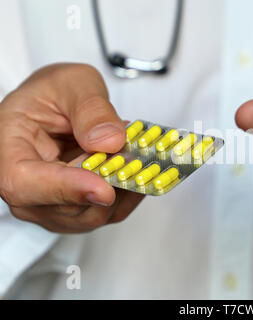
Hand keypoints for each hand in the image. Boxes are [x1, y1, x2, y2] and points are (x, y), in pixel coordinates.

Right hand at [0, 63, 143, 232]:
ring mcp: (51, 203)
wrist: (59, 105)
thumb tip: (109, 141)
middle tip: (136, 153)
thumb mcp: (73, 83)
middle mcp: (24, 186)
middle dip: (108, 183)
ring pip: (92, 214)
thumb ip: (91, 109)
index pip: (24, 183)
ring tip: (132, 152)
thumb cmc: (55, 93)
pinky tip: (136, 169)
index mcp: (8, 148)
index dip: (66, 189)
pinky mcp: (78, 209)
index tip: (104, 188)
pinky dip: (130, 193)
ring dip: (123, 187)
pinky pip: (110, 213)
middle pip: (65, 206)